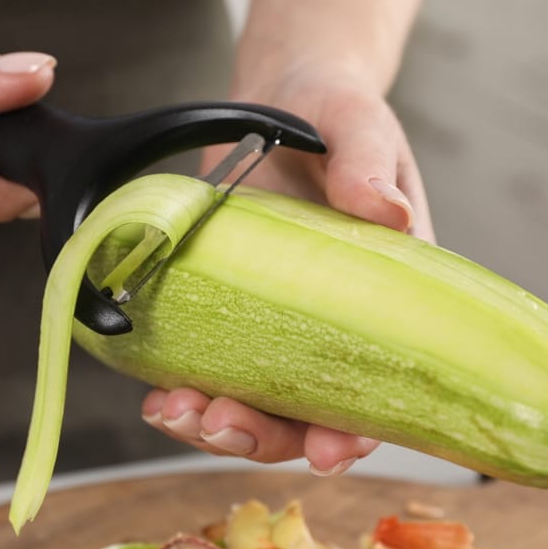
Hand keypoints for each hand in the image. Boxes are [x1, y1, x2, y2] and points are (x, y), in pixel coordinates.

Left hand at [141, 66, 435, 473]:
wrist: (286, 97)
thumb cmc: (339, 115)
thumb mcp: (361, 127)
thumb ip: (369, 164)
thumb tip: (390, 211)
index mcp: (384, 298)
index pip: (379, 385)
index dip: (355, 430)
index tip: (326, 451)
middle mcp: (328, 321)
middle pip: (303, 412)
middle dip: (261, 434)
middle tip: (219, 421)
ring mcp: (274, 318)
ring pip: (251, 401)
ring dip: (213, 423)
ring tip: (174, 410)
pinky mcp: (226, 303)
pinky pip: (207, 362)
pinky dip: (182, 387)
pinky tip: (157, 392)